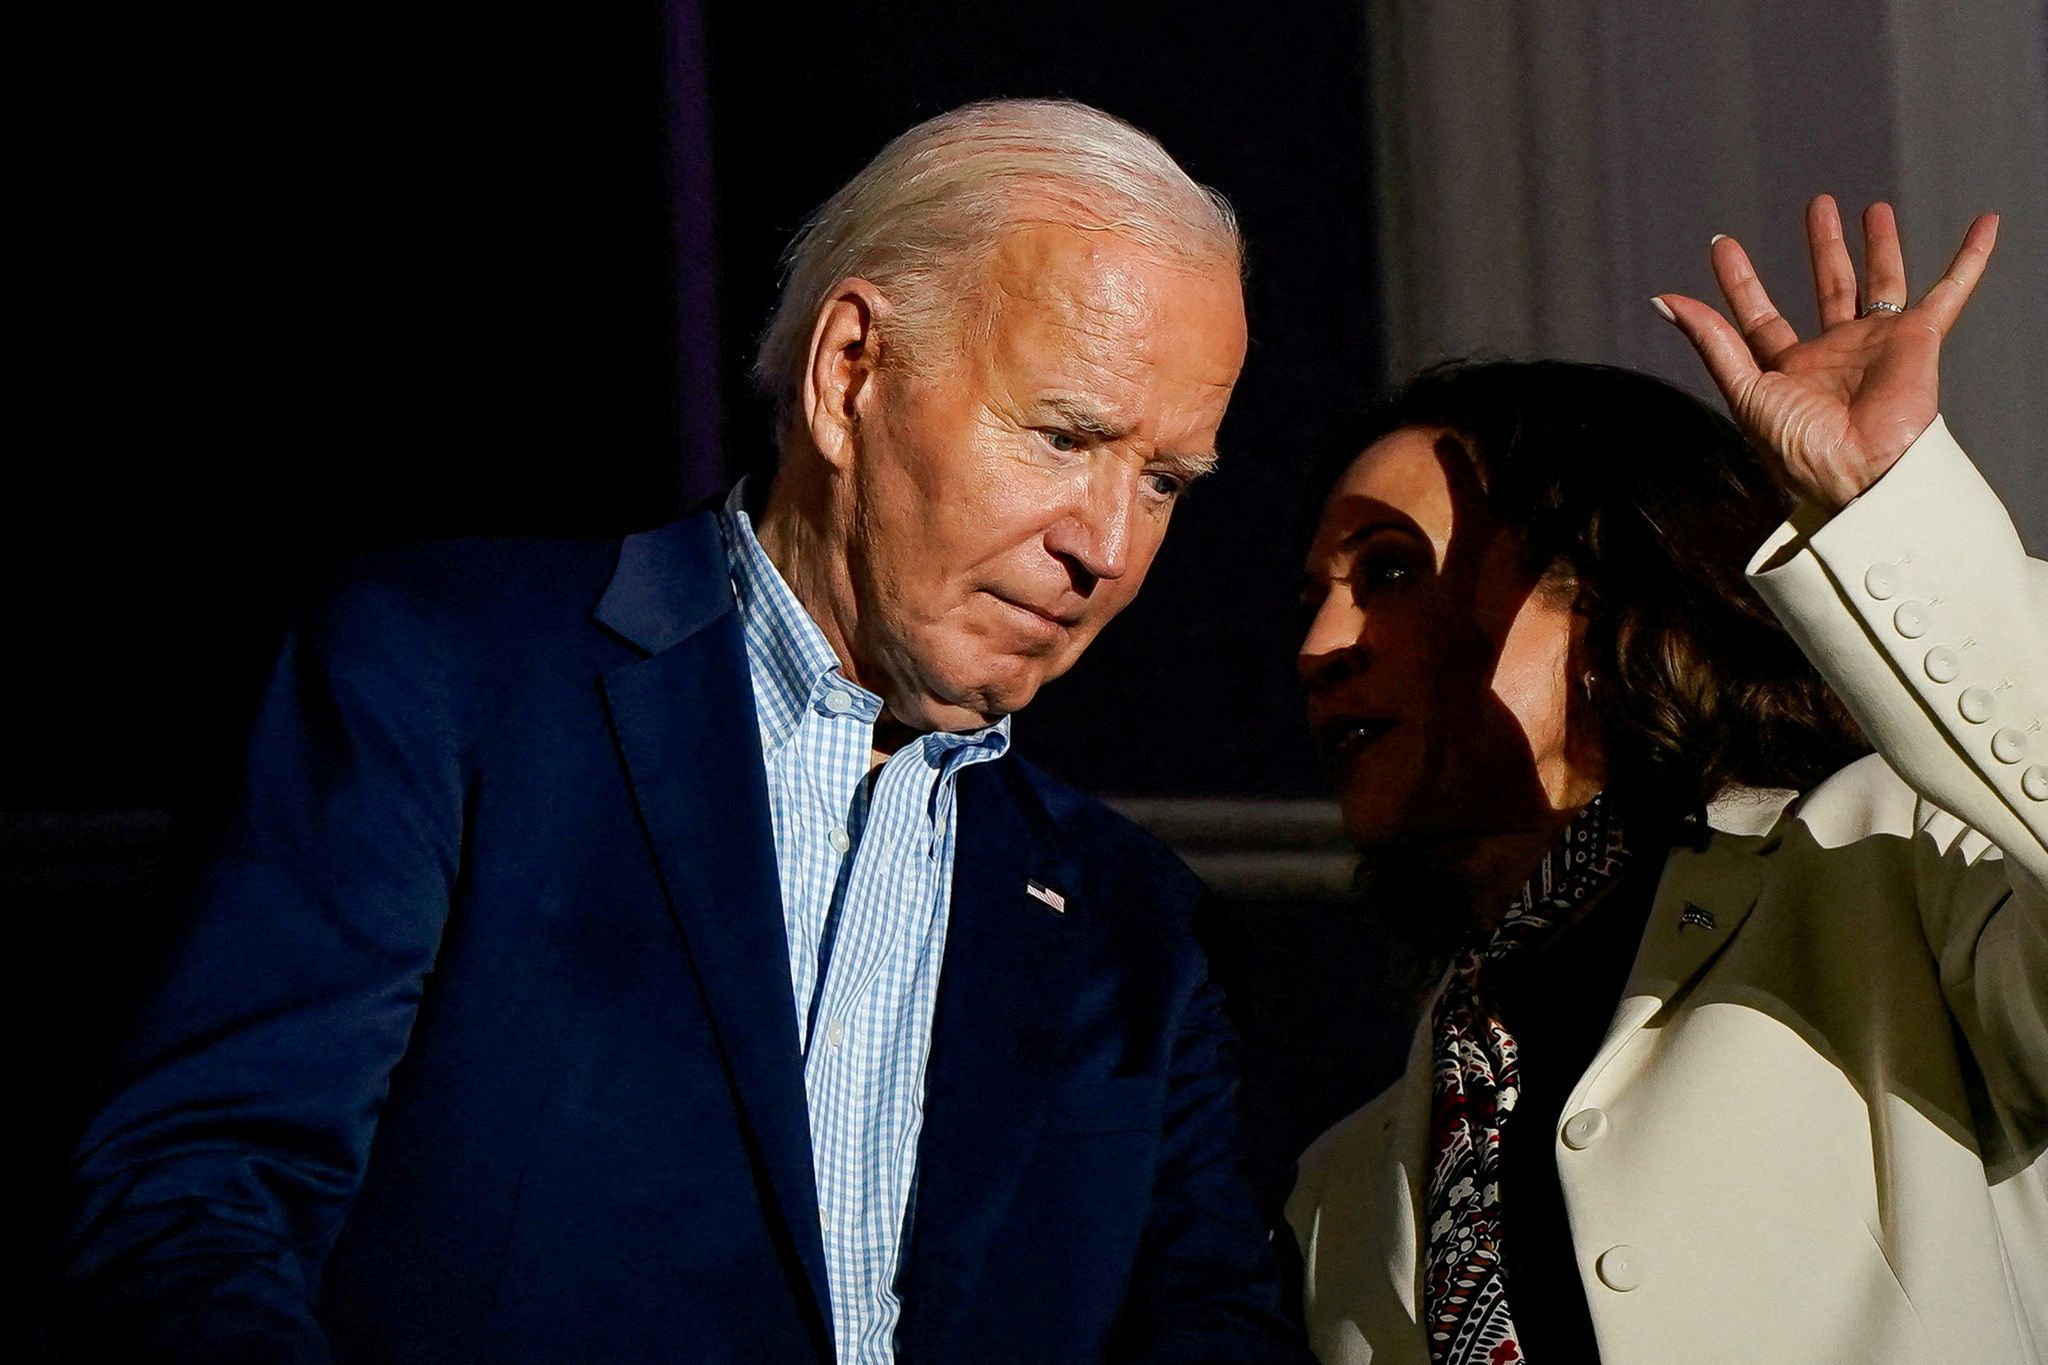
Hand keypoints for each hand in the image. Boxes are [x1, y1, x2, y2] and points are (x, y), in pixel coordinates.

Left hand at [1654, 196, 1997, 509]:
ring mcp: (1877, 344)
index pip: (1759, 315)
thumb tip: (1664, 300)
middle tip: (1819, 205)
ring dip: (1878, 244)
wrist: (1861, 472)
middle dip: (1822, 247)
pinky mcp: (1919, 338)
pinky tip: (1983, 224)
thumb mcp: (1745, 390)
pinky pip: (1952, 289)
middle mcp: (1834, 354)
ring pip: (1881, 280)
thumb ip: (1711, 341)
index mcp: (1789, 370)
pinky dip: (1970, 258)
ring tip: (1870, 208)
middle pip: (1828, 286)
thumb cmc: (1801, 447)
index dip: (1741, 280)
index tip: (1724, 244)